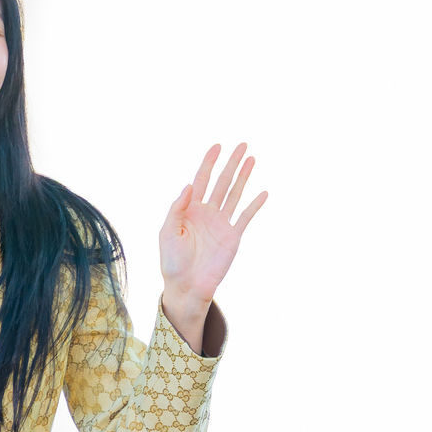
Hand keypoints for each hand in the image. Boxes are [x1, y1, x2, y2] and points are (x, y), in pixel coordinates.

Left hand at [159, 142, 267, 309]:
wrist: (187, 286)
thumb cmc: (172, 262)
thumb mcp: (168, 233)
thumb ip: (177, 209)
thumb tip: (189, 186)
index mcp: (190, 209)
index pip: (201, 180)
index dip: (209, 163)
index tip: (217, 147)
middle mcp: (207, 213)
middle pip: (222, 182)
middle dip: (231, 163)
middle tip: (242, 145)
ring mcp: (221, 224)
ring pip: (235, 194)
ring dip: (243, 177)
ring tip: (251, 159)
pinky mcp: (233, 237)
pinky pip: (246, 217)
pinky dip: (254, 205)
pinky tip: (263, 192)